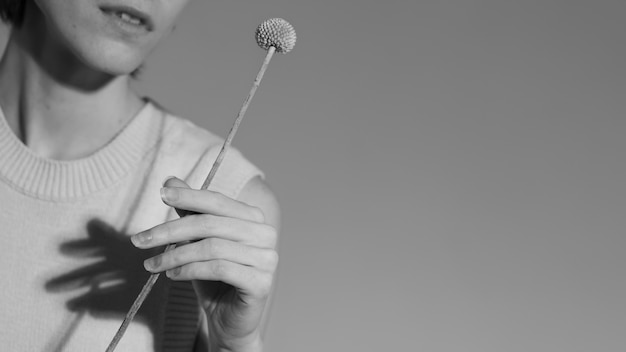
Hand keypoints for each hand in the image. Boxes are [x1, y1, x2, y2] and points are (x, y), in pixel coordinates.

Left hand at [131, 177, 278, 350]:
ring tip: (152, 264)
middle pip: (211, 224)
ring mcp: (267, 259)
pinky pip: (219, 269)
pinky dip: (190, 270)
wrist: (229, 320)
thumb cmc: (214, 278)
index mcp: (252, 218)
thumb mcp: (197, 242)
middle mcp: (264, 234)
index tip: (161, 195)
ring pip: (212, 247)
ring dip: (175, 254)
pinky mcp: (261, 282)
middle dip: (171, 230)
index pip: (218, 200)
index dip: (189, 196)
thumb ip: (189, 212)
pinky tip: (172, 275)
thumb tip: (171, 181)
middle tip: (140, 240)